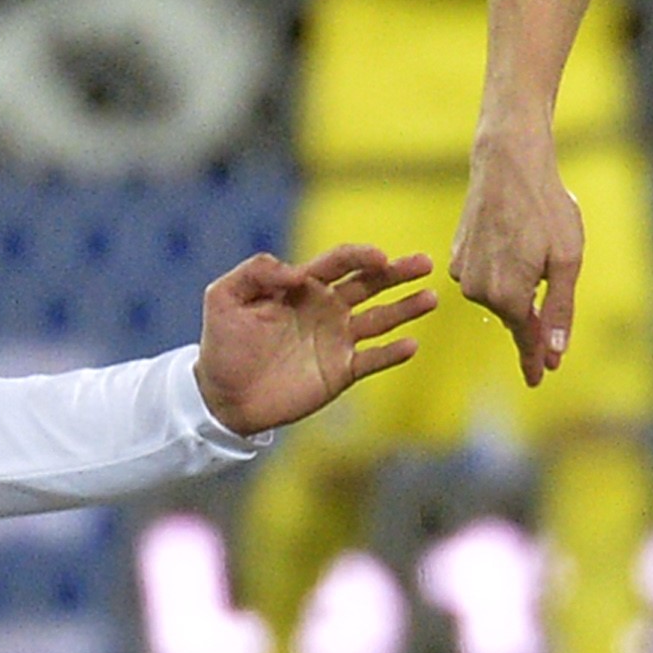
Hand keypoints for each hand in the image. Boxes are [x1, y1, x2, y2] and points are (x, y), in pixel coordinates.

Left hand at [193, 244, 437, 435]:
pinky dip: (393, 353)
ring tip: (431, 297)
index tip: (378, 257)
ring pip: (380, 319)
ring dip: (406, 308)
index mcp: (303, 286)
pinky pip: (373, 360)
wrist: (221, 396)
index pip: (340, 262)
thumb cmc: (222, 343)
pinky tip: (412, 344)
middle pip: (370, 284)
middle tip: (424, 263)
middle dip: (398, 272)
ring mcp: (336, 341)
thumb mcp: (223, 297)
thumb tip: (297, 271)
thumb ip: (255, 272)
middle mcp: (326, 309)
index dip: (360, 255)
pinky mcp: (340, 372)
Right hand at [454, 134, 586, 385]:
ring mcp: (463, 272)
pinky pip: (485, 275)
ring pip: (498, 294)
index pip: (525, 338)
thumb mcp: (567, 260)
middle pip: (513, 315)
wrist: (508, 162)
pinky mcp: (457, 253)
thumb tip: (555, 351)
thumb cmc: (546, 208)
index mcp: (507, 295)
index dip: (535, 360)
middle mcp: (478, 289)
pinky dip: (502, 269)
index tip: (540, 380)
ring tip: (535, 249)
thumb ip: (560, 310)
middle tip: (552, 294)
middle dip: (532, 315)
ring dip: (518, 286)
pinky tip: (514, 243)